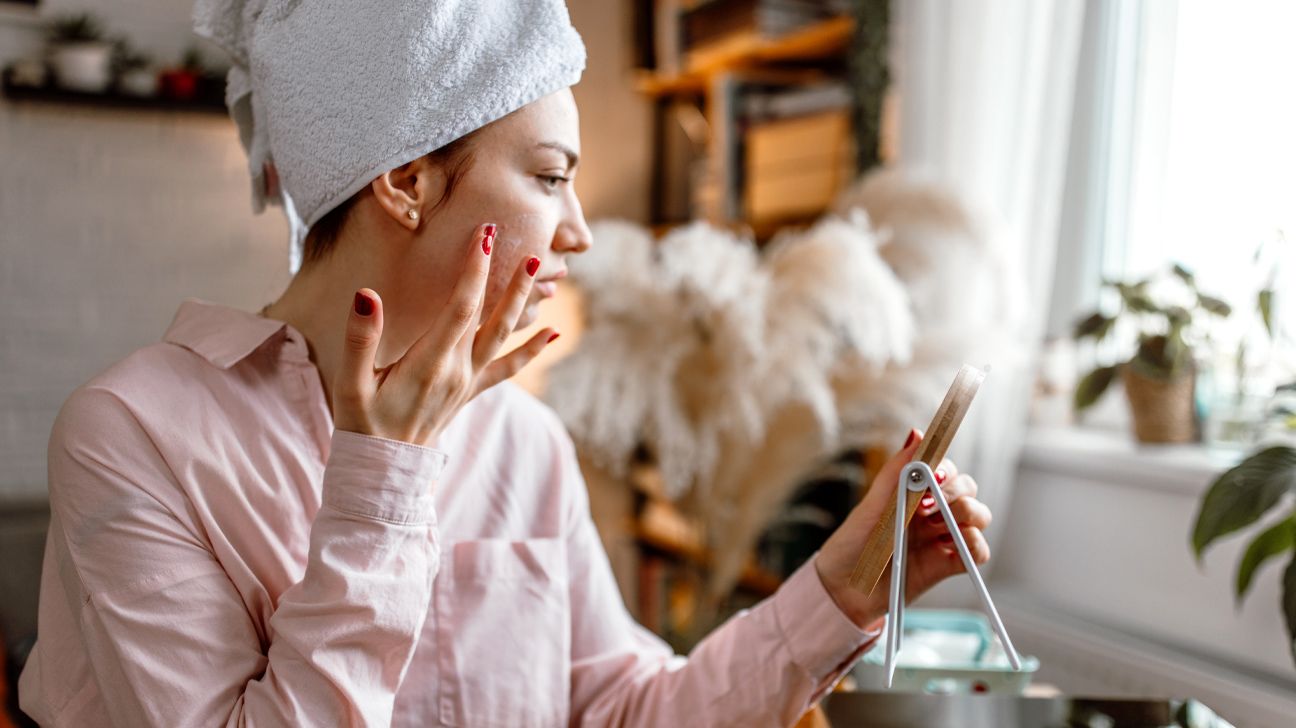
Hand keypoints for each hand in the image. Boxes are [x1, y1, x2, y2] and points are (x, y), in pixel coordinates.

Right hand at [332, 223, 557, 446]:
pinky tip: (552, 334)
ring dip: (522, 305)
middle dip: (508, 280)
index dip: (474, 270)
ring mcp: (467, 382)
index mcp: (429, 364)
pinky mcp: (469, 392)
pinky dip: (530, 351)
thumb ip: (360, 339)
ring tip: (541, 274)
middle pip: (491, 318)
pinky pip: (507, 368)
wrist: (384, 472)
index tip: (483, 236)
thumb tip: (367, 295)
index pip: (460, 308)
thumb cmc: (362, 426)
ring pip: (502, 337)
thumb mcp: (350, 385)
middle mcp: (457, 371)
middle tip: (529, 247)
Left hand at [814, 430, 993, 628]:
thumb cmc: (853, 544)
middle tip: (928, 505)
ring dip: (967, 513)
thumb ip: (897, 470)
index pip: (947, 470)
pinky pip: (979, 551)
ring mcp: (942, 538)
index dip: (947, 469)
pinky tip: (951, 543)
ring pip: (979, 516)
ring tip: (937, 524)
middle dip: (955, 491)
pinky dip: (974, 543)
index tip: (934, 475)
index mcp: (914, 494)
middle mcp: (932, 513)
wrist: (844, 589)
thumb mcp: (873, 503)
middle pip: (968, 490)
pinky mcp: (948, 565)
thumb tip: (917, 434)